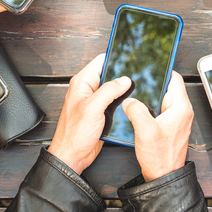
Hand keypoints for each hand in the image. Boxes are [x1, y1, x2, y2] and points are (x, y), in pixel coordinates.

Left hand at [48, 54, 132, 174]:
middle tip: (138, 74)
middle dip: (122, 74)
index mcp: (82, 83)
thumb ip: (109, 90)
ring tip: (137, 89)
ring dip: (123, 90)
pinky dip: (122, 101)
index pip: (101, 61)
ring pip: (114, 89)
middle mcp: (88, 90)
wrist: (73, 156)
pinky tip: (131, 102)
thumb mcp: (93, 108)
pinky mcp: (101, 112)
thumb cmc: (75, 133)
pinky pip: (114, 102)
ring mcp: (95, 101)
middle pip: (109, 74)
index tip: (130, 55)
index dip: (115, 57)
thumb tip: (124, 79)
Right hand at [122, 72, 193, 181]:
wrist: (163, 177)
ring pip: (164, 98)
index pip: (175, 78)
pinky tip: (139, 109)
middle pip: (169, 87)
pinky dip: (152, 106)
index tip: (150, 64)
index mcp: (181, 107)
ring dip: (151, 96)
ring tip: (136, 93)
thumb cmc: (160, 157)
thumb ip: (136, 110)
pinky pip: (162, 109)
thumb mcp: (145, 130)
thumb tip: (129, 100)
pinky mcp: (171, 126)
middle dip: (154, 82)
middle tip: (138, 79)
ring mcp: (178, 119)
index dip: (162, 70)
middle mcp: (182, 111)